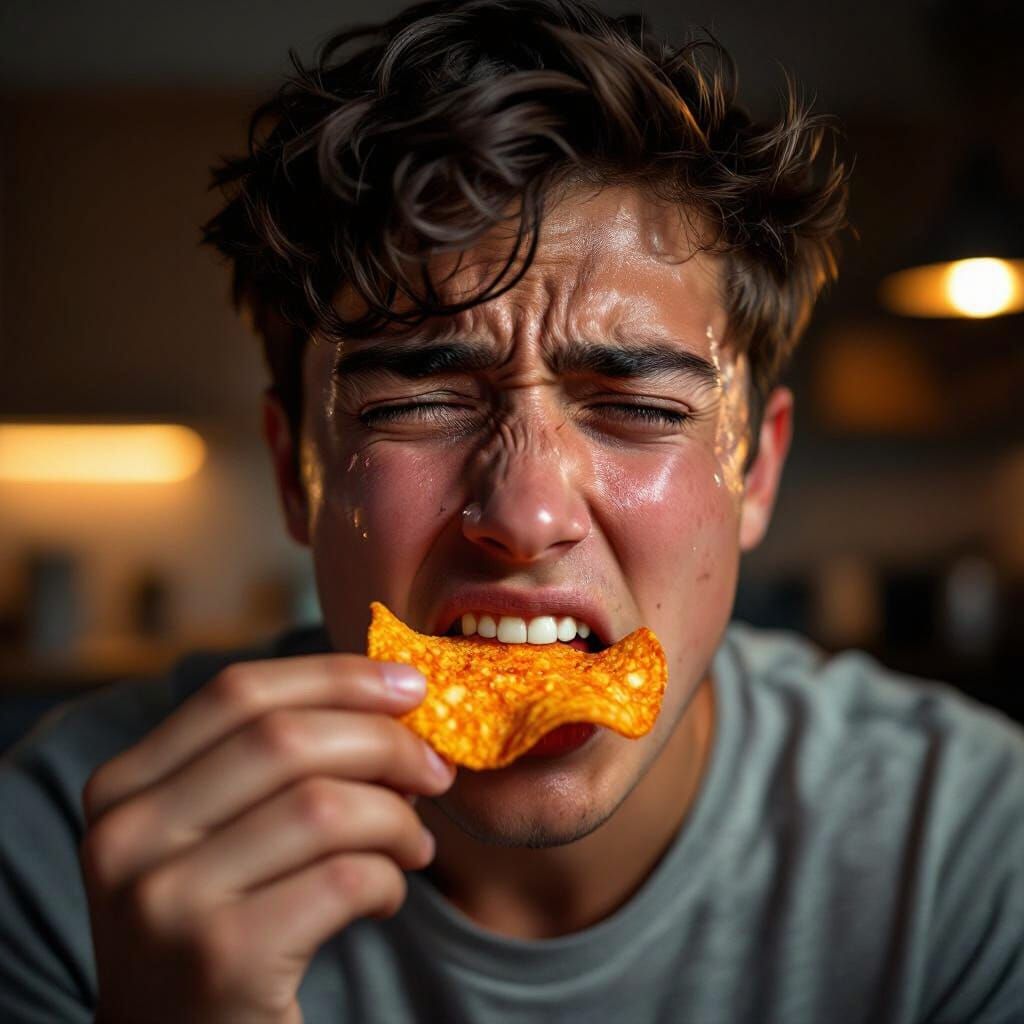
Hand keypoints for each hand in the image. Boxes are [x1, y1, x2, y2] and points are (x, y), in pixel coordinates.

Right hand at [80, 654, 453, 1023]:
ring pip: (323, 806)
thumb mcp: (213, 836)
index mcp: (122, 787)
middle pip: (285, 739)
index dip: (337, 678)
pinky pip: (344, 879)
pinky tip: (385, 897)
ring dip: (396, 819)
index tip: (412, 685)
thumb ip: (273, 765)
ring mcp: (164, 899)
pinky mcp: (220, 959)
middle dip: (385, 744)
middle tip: (436, 770)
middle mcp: (125, 835)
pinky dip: (388, 880)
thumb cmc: (219, 928)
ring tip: (414, 845)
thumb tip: (394, 698)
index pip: (239, 692)